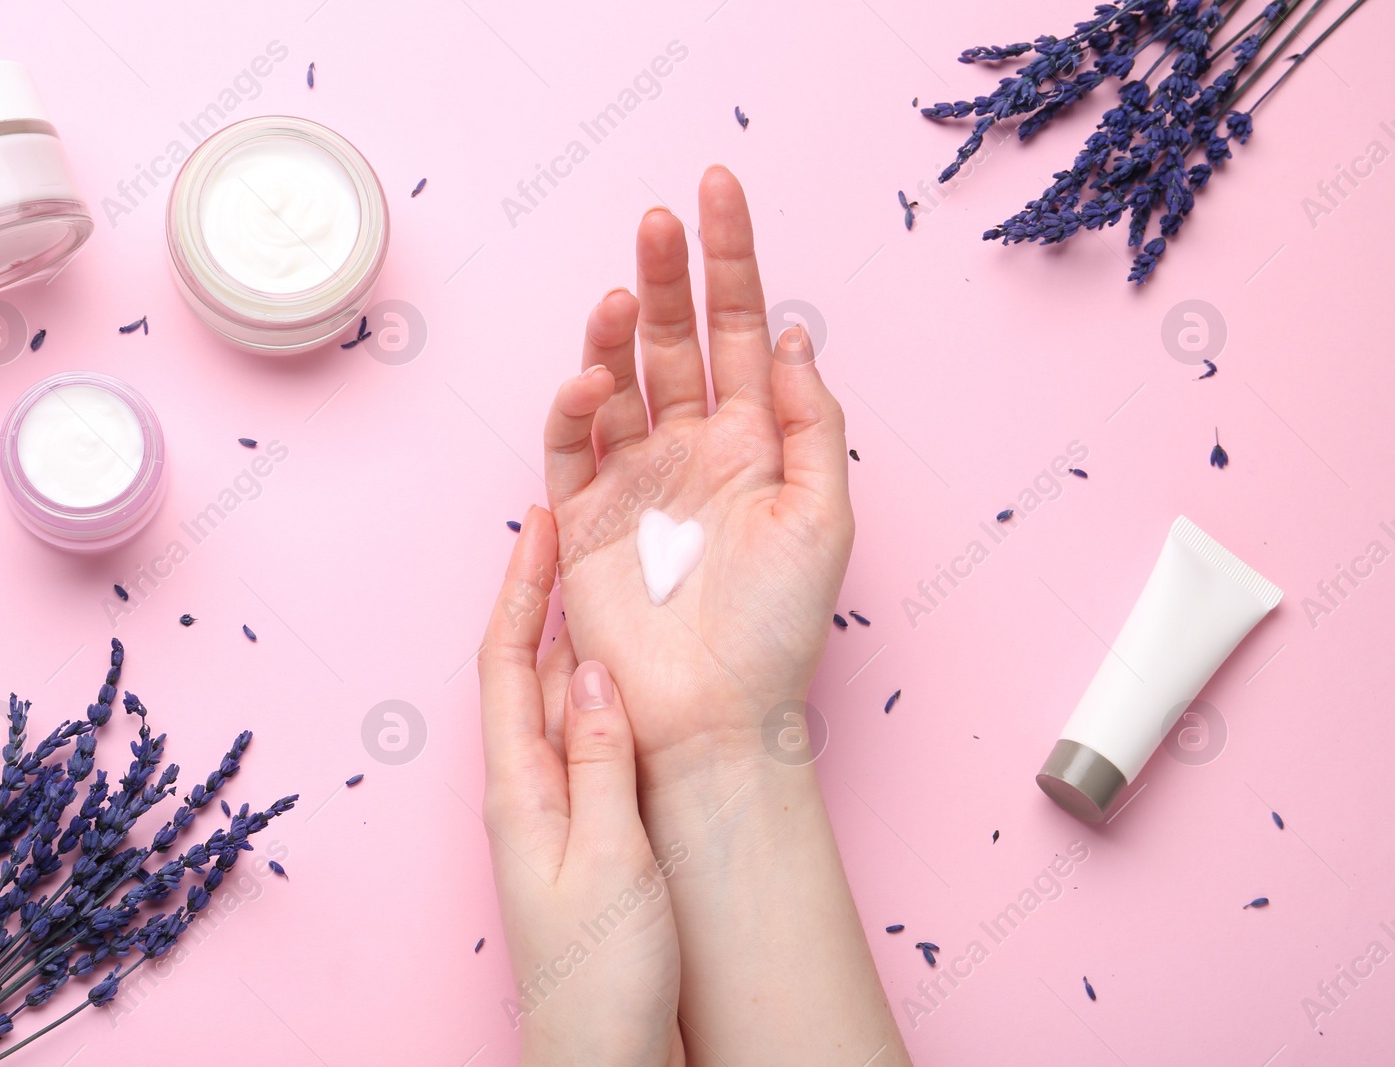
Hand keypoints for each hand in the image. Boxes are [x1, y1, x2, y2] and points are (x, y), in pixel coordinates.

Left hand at [478, 505, 684, 1066]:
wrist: (603, 1051)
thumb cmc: (601, 971)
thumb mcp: (607, 856)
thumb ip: (599, 759)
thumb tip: (590, 668)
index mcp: (519, 787)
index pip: (505, 663)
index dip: (519, 590)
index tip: (539, 524)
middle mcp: (528, 787)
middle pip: (531, 670)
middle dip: (547, 597)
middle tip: (581, 530)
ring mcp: (556, 809)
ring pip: (563, 701)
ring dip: (578, 637)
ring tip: (610, 579)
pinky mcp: (586, 830)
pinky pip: (590, 740)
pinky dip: (604, 692)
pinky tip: (630, 675)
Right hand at [542, 165, 853, 773]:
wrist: (718, 715)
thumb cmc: (780, 626)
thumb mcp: (824, 514)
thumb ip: (808, 420)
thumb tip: (790, 335)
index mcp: (752, 441)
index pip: (738, 329)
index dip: (731, 259)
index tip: (718, 188)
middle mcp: (690, 447)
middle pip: (674, 339)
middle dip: (668, 274)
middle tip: (660, 218)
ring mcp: (635, 478)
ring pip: (619, 379)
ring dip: (618, 333)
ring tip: (626, 297)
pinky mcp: (586, 516)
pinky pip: (573, 444)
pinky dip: (577, 406)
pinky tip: (596, 379)